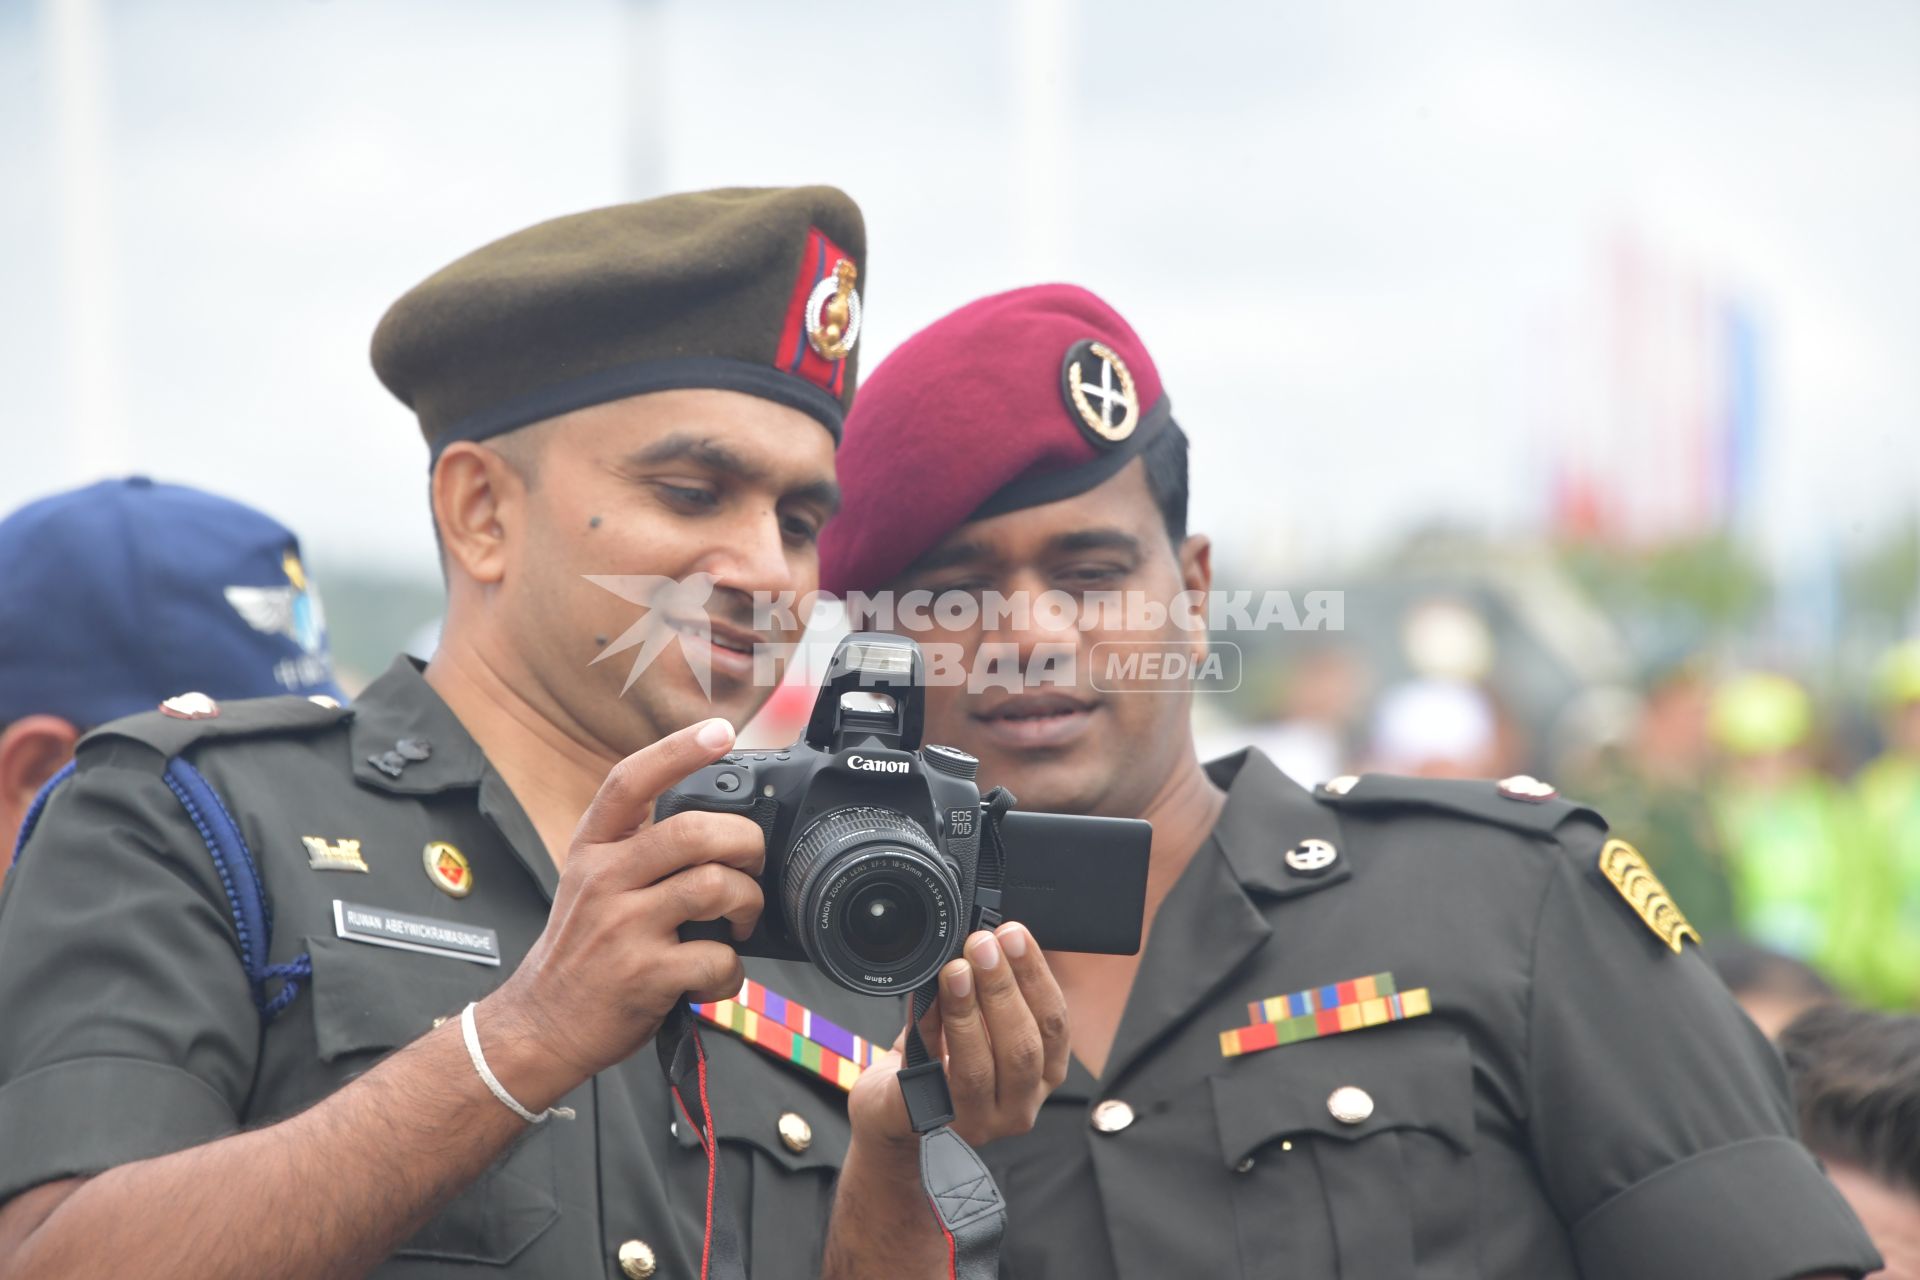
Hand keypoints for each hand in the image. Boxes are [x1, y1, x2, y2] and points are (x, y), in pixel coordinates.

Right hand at [478, 717, 764, 1102]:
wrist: (540, 1025)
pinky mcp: (643, 975)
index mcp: (593, 848)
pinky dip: (731, 971)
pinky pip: (716, 958)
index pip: (631, 781)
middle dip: (744, 843)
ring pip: (714, 887)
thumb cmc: (580, 951)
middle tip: (750, 864)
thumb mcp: (591, 883)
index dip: (679, 749)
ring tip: (738, 923)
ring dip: (747, 905)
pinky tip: (715, 977)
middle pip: (693, 831)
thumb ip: (638, 849)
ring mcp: (622, 927)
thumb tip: (715, 826)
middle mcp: (604, 880)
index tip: (721, 731)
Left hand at [848, 922, 1069, 1149]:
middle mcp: (1020, 1104)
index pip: (1054, 1024)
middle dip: (1002, 988)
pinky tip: (926, 1001)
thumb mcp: (976, 1025)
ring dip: (967, 1011)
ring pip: (980, 1066)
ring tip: (955, 971)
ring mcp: (979, 1120)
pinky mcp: (934, 1124)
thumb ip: (985, 991)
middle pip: (1023, 1046)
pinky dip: (929, 1031)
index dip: (1036, 976)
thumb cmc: (944, 1063)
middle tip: (981, 945)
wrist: (895, 1114)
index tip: (1014, 935)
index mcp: (1043, 1074)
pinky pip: (932, 1076)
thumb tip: (981, 940)